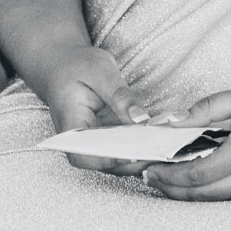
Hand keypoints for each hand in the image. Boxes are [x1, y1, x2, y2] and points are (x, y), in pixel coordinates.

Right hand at [25, 43, 154, 175]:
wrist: (64, 66)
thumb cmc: (77, 65)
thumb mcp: (100, 71)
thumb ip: (120, 95)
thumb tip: (141, 119)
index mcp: (70, 124)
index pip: (84, 156)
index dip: (109, 160)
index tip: (136, 153)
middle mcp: (80, 141)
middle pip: (105, 164)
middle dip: (134, 160)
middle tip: (162, 147)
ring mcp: (94, 142)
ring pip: (117, 162)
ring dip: (141, 156)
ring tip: (166, 144)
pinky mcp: (106, 139)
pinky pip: (123, 151)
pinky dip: (141, 147)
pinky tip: (160, 138)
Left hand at [142, 77, 230, 201]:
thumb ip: (208, 107)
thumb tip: (174, 118)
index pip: (197, 175)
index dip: (169, 176)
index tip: (149, 168)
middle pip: (203, 195)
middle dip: (172, 190)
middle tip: (151, 178)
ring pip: (219, 201)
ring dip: (190, 195)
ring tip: (169, 181)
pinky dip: (212, 194)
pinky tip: (201, 182)